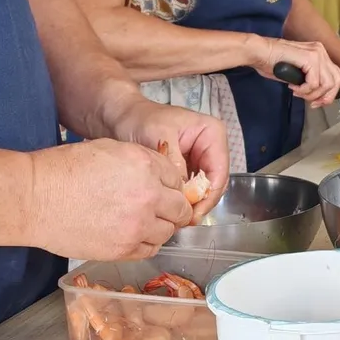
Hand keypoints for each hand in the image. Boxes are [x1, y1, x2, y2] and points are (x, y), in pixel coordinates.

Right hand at [25, 138, 192, 260]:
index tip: (163, 190)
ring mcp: (137, 226)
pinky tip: (132, 235)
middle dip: (173, 208)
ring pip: (168, 232)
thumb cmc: (63, 169)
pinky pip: (149, 250)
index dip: (170, 185)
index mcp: (145, 165)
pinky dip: (145, 243)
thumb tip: (157, 175)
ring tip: (142, 222)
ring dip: (160, 227)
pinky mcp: (123, 249)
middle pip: (180, 209)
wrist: (35, 198)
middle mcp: (148, 196)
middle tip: (160, 209)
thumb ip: (140, 162)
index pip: (177, 179)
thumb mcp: (109, 149)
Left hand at [98, 91, 230, 215]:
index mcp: (211, 133)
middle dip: (200, 203)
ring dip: (191, 204)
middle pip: (214, 183)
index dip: (208, 196)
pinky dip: (182, 200)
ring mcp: (199, 158)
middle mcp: (210, 146)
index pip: (219, 172)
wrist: (120, 118)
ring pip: (203, 189)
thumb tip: (184, 193)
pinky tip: (170, 209)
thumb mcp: (158, 136)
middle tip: (183, 221)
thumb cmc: (139, 119)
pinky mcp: (187, 168)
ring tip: (175, 218)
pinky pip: (190, 189)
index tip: (191, 213)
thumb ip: (175, 164)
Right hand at [247, 34, 339, 106]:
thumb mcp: (297, 75)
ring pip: (327, 84)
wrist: (259, 53)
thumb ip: (311, 81)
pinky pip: (315, 83)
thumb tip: (320, 95)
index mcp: (319, 54)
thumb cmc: (273, 64)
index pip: (339, 72)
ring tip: (299, 93)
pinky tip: (293, 87)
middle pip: (336, 81)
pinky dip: (304, 90)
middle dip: (326, 97)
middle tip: (312, 104)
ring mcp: (317, 54)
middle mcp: (321, 52)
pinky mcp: (310, 59)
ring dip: (313, 95)